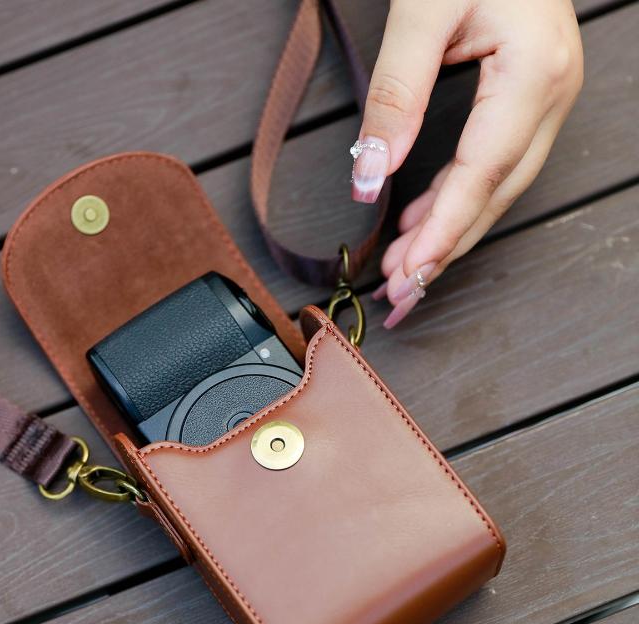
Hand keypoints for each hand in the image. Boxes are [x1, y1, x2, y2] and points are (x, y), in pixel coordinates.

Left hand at [350, 0, 583, 327]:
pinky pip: (492, 165)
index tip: (410, 276)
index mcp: (534, 74)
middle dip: (444, 249)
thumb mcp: (420, 14)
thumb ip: (396, 97)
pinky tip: (420, 223)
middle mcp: (551, 93)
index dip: (443, 232)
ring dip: (446, 232)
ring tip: (403, 270)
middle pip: (493, 195)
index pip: (482, 176)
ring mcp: (546, 97)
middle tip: (401, 294)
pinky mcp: (528, 97)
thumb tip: (372, 176)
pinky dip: (454, 200)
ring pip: (495, 188)